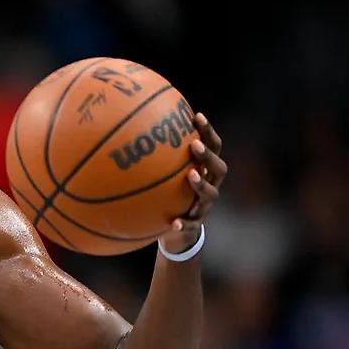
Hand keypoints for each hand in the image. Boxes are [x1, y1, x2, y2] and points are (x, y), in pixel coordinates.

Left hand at [158, 113, 226, 253]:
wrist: (177, 233)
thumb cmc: (170, 197)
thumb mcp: (165, 177)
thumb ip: (157, 159)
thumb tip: (129, 133)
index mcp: (205, 171)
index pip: (213, 147)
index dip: (208, 131)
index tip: (196, 115)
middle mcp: (210, 186)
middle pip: (219, 168)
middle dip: (208, 155)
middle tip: (194, 145)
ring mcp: (204, 206)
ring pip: (210, 194)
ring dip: (201, 184)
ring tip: (191, 176)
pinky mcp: (194, 225)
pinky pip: (190, 225)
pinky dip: (183, 224)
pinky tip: (173, 223)